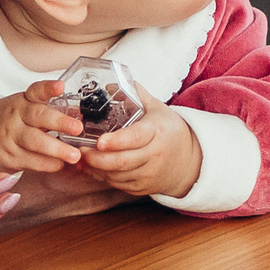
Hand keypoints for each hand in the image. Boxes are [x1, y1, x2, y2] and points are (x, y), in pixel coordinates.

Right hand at [0, 80, 85, 173]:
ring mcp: (11, 137)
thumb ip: (48, 109)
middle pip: (37, 117)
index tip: (60, 86)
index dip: (48, 88)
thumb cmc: (11, 120)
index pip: (36, 91)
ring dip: (56, 149)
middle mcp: (16, 116)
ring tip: (75, 155)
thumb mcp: (24, 107)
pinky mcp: (9, 157)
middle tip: (78, 128)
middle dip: (59, 122)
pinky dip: (46, 164)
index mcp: (23, 101)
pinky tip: (59, 164)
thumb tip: (79, 113)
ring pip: (34, 142)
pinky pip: (30, 161)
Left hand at [77, 102, 201, 198]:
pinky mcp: (144, 187)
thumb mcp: (158, 109)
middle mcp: (155, 155)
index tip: (99, 141)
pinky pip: (119, 185)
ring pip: (118, 176)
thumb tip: (110, 81)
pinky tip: (91, 169)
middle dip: (97, 159)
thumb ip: (135, 94)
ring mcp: (150, 174)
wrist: (189, 160)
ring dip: (96, 169)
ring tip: (81, 158)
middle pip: (122, 161)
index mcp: (157, 132)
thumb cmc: (169, 130)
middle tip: (80, 150)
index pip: (136, 138)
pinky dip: (103, 178)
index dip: (117, 141)